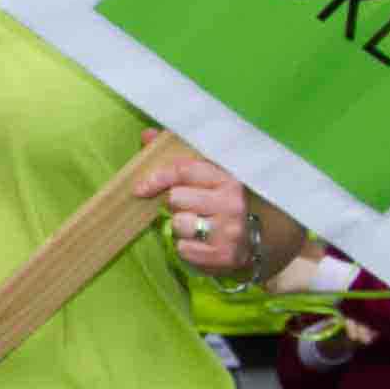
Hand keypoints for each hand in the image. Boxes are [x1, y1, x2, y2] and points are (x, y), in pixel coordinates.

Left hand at [129, 131, 277, 281]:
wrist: (250, 243)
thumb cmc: (217, 206)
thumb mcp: (203, 179)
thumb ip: (175, 157)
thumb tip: (147, 134)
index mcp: (227, 178)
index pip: (184, 170)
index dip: (157, 178)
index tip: (139, 189)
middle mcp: (232, 202)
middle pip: (176, 198)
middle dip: (175, 205)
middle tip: (188, 210)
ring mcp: (230, 230)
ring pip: (179, 224)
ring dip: (180, 228)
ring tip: (195, 227)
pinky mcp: (224, 254)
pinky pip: (184, 249)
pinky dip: (186, 248)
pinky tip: (200, 244)